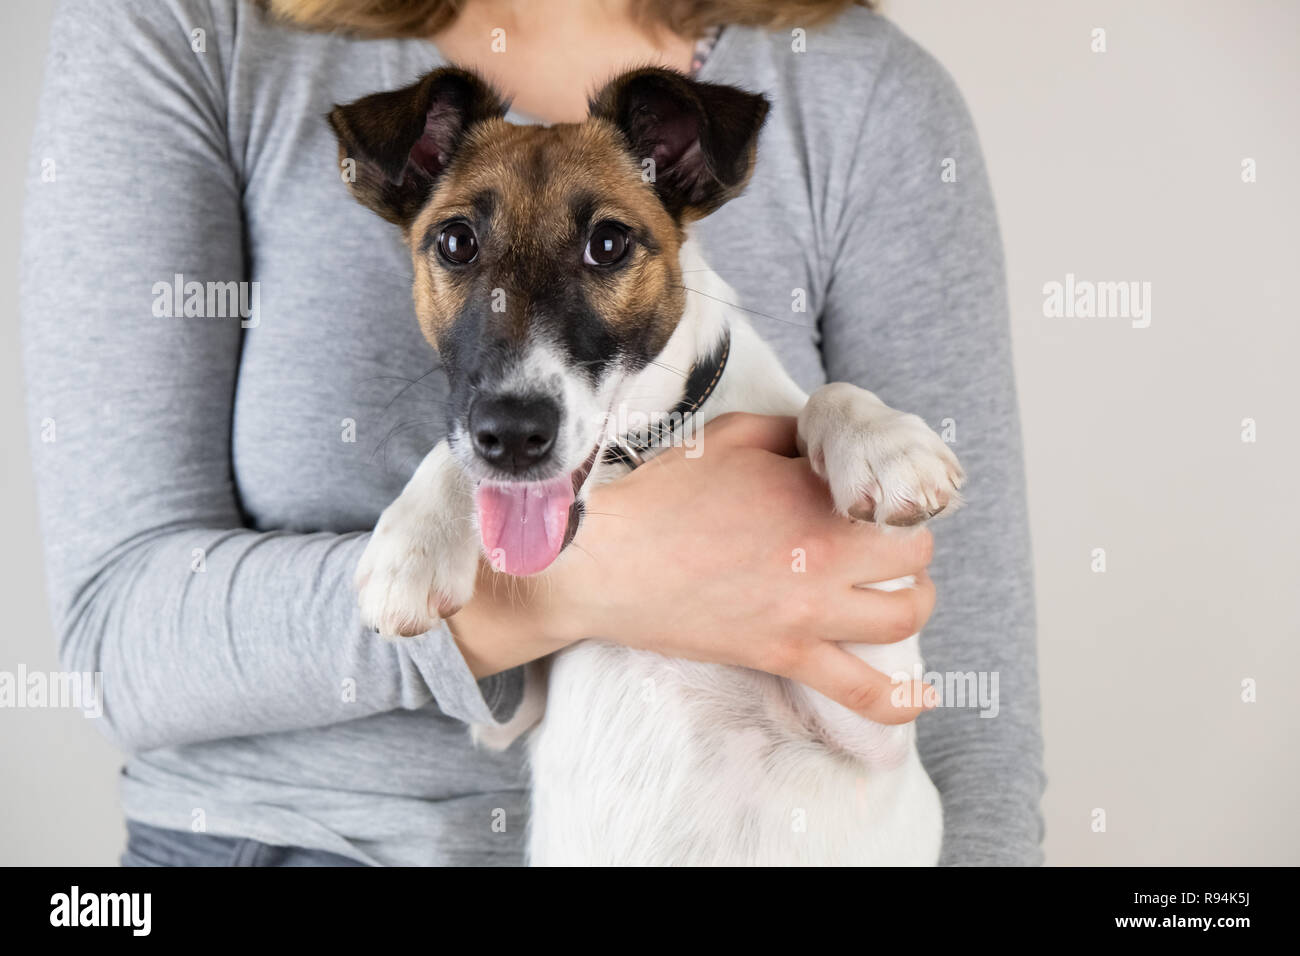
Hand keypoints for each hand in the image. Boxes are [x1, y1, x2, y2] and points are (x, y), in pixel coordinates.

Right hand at [451, 412, 938, 724]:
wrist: (607, 561)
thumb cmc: (661, 495)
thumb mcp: (730, 437)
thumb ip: (789, 432)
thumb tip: (822, 440)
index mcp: (812, 493)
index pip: (889, 493)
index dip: (892, 493)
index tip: (879, 498)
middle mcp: (825, 552)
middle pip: (914, 553)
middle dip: (910, 544)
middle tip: (890, 543)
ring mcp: (808, 610)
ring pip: (904, 614)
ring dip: (914, 602)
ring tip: (901, 594)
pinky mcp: (784, 654)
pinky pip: (860, 690)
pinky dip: (900, 700)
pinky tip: (920, 697)